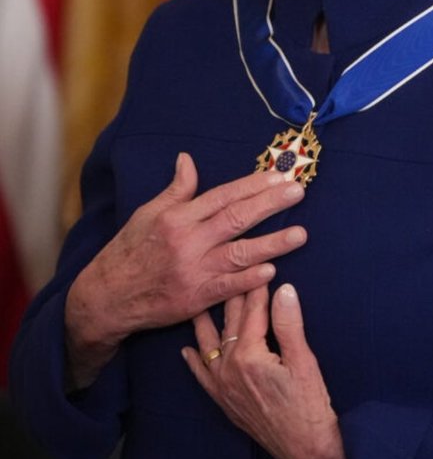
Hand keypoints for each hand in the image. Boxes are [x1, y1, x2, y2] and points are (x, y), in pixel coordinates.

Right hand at [65, 153, 306, 387]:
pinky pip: (228, 288)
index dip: (253, 185)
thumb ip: (176, 190)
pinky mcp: (195, 298)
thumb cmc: (129, 251)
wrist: (106, 297)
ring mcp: (193, 271)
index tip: (278, 177)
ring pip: (239, 253)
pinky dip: (249, 280)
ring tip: (300, 234)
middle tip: (298, 193)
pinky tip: (272, 271)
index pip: (223, 196)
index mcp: (178, 217)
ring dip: (272, 243)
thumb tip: (188, 160)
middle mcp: (188, 241)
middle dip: (270, 205)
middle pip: (236, 219)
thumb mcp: (148, 214)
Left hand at [183, 284, 346, 458]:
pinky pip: (202, 376)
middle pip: (231, 323)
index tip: (259, 261)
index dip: (258, 285)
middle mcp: (229, 369)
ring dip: (207, 321)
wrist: (305, 450)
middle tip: (232, 268)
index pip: (253, 312)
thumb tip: (283, 289)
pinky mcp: (224, 401)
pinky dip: (194, 361)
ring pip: (210, 344)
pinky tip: (187, 350)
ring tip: (201, 297)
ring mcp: (223, 386)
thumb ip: (289, 324)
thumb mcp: (304, 362)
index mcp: (249, 356)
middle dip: (234, 294)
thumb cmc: (309, 406)